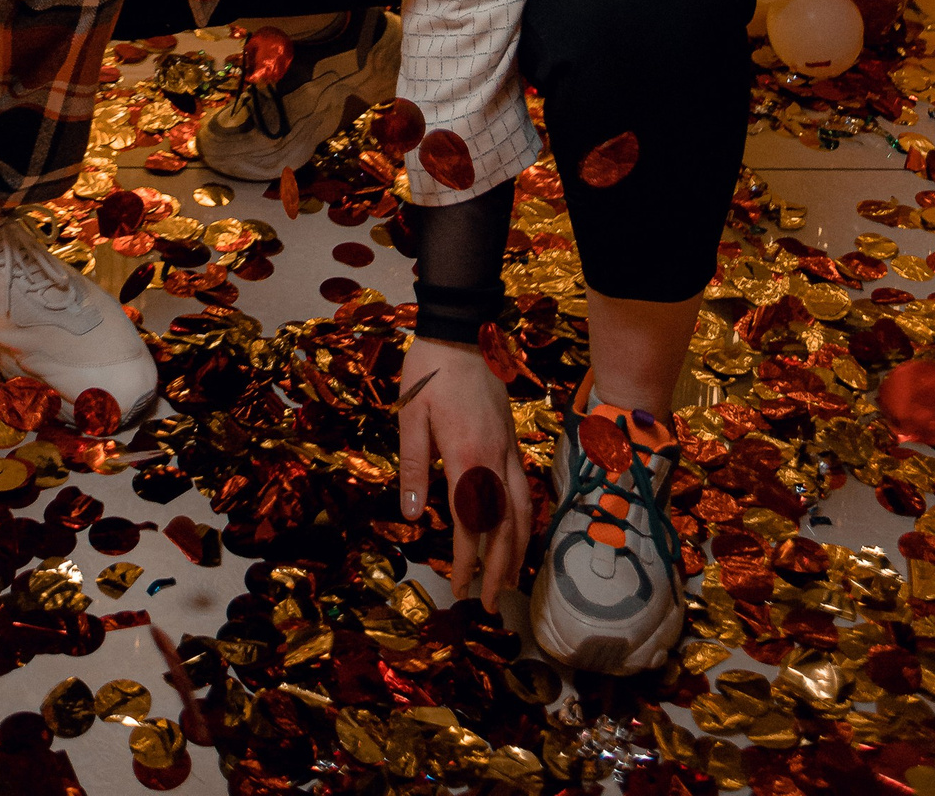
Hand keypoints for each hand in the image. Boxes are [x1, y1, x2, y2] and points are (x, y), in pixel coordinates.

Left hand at [399, 340, 533, 607]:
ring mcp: (508, 448)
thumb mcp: (411, 415)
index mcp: (467, 457)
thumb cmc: (429, 370)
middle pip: (504, 526)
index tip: (460, 587)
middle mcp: (495, 458)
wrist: (462, 330)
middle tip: (492, 604)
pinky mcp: (511, 438)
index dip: (467, 560)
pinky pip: (525, 489)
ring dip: (518, 550)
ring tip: (511, 580)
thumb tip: (408, 516)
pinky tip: (519, 532)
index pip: (470, 523)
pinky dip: (525, 519)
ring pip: (523, 511)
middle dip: (499, 569)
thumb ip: (412, 467)